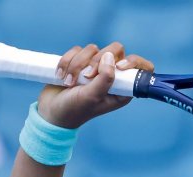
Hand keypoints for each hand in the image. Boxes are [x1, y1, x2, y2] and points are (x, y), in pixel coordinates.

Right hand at [36, 42, 154, 128]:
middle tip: (87, 77)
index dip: (133, 62)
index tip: (119, 67)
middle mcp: (112, 76)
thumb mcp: (92, 96)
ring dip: (77, 63)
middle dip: (97, 60)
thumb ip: (105, 78)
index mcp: (122, 88)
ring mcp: (96, 68)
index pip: (141, 67)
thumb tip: (110, 56)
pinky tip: (61, 75)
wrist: (51, 111)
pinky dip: (67, 61)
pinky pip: (78, 50)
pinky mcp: (80, 62)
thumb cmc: (75, 109)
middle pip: (115, 50)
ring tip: (69, 82)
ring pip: (93, 48)